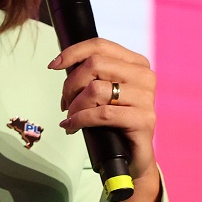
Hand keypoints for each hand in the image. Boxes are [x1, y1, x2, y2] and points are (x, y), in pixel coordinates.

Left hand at [49, 38, 161, 201]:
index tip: (54, 65)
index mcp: (136, 63)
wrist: (133, 156)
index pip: (100, 45)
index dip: (73, 52)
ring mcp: (146, 98)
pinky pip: (102, 113)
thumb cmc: (115, 121)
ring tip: (70, 116)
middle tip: (65, 102)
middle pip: (95, 64)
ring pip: (96, 89)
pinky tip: (72, 126)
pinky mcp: (144, 120)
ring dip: (75, 105)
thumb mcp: (103, 91)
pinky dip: (80, 119)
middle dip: (71, 84)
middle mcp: (144, 76)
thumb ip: (91, 74)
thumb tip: (60, 63)